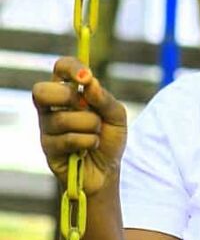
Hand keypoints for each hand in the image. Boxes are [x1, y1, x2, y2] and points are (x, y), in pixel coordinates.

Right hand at [32, 57, 126, 195]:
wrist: (107, 170)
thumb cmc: (109, 139)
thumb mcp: (116, 116)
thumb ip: (105, 99)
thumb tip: (90, 83)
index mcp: (68, 91)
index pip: (61, 68)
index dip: (71, 68)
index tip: (87, 77)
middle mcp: (52, 106)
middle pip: (42, 91)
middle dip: (69, 98)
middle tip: (88, 109)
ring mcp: (47, 127)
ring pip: (62, 118)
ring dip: (89, 126)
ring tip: (96, 135)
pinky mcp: (48, 147)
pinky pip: (67, 139)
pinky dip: (87, 142)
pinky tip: (90, 148)